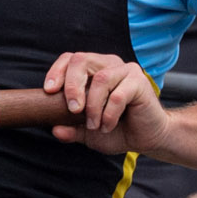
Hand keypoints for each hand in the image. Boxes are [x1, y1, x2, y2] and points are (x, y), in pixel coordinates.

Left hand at [42, 51, 168, 156]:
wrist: (146, 138)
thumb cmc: (117, 130)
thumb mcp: (87, 133)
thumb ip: (71, 129)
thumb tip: (54, 129)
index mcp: (95, 70)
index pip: (71, 59)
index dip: (57, 72)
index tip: (49, 91)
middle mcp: (110, 65)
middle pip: (82, 60)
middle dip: (72, 86)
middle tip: (73, 110)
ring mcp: (126, 71)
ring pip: (101, 79)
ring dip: (93, 106)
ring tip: (94, 125)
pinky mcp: (139, 83)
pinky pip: (117, 96)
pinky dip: (108, 114)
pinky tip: (108, 126)